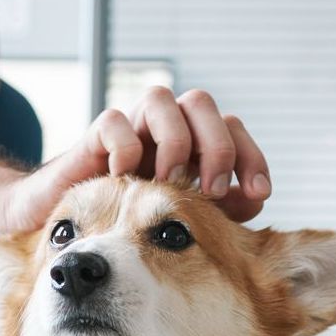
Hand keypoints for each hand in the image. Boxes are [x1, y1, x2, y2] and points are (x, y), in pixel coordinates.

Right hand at [0, 87, 272, 232]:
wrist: (78, 236)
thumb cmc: (135, 230)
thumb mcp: (184, 225)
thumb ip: (219, 213)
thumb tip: (256, 206)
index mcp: (192, 147)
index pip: (232, 130)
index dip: (250, 157)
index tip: (257, 194)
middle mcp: (164, 130)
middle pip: (201, 103)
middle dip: (215, 146)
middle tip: (214, 192)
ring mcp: (129, 131)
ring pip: (160, 99)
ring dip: (173, 142)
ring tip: (169, 184)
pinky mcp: (93, 141)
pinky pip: (112, 122)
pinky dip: (125, 147)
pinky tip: (126, 180)